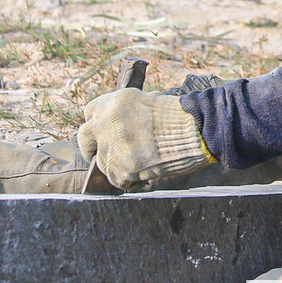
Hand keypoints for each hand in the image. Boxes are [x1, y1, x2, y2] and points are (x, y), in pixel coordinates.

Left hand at [77, 90, 213, 190]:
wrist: (197, 131)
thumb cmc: (179, 116)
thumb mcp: (146, 101)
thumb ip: (123, 113)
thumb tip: (111, 128)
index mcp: (115, 101)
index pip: (89, 113)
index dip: (98, 125)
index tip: (104, 133)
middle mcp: (109, 121)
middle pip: (84, 138)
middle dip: (92, 148)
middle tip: (105, 154)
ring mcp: (113, 145)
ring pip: (103, 163)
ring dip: (117, 166)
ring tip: (141, 162)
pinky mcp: (122, 167)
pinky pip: (117, 180)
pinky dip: (129, 180)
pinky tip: (145, 171)